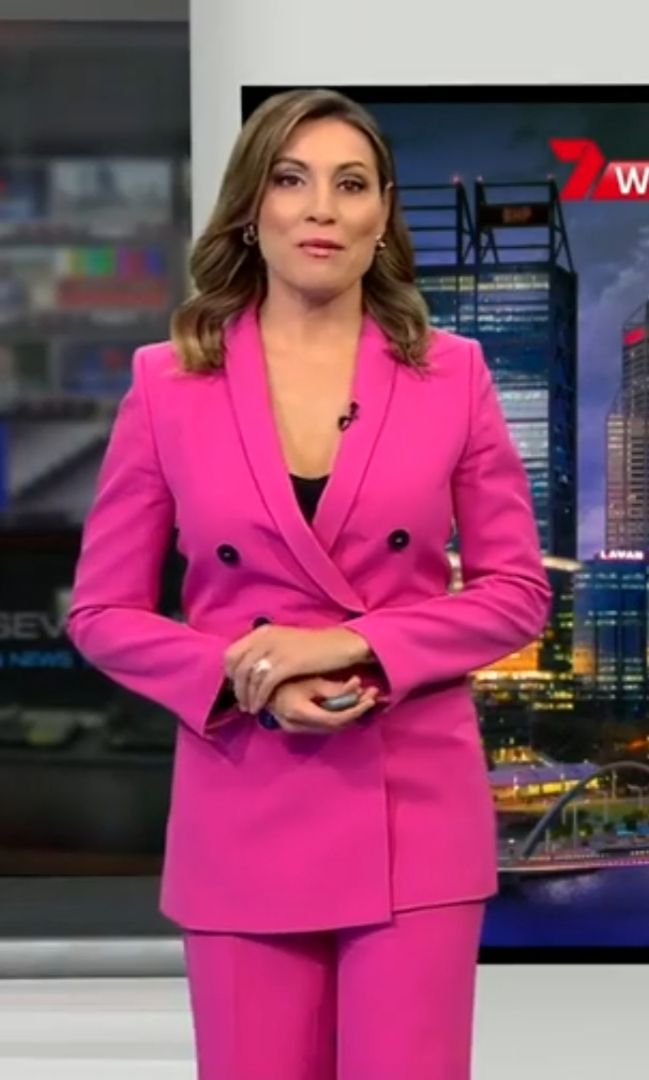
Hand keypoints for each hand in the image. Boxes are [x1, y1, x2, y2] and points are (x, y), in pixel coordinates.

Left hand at [224, 625, 371, 713]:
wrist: (342, 646)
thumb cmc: (315, 648)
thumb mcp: (286, 643)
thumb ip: (267, 651)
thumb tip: (248, 670)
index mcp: (263, 631)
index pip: (231, 653)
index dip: (229, 673)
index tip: (236, 687)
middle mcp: (266, 637)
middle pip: (236, 667)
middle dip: (236, 688)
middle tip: (242, 703)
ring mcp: (276, 650)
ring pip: (248, 677)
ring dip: (246, 696)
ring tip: (251, 709)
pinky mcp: (287, 663)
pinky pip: (264, 684)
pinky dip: (259, 698)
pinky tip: (261, 708)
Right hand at [265, 674, 379, 733]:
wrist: (257, 675)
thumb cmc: (283, 673)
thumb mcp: (310, 678)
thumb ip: (333, 688)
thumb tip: (357, 687)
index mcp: (297, 711)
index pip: (335, 720)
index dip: (356, 710)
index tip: (371, 697)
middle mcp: (294, 724)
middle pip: (334, 726)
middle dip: (356, 712)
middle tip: (372, 695)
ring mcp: (292, 727)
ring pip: (328, 727)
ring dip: (349, 714)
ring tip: (364, 696)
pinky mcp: (293, 725)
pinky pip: (320, 724)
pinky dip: (337, 715)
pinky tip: (347, 702)